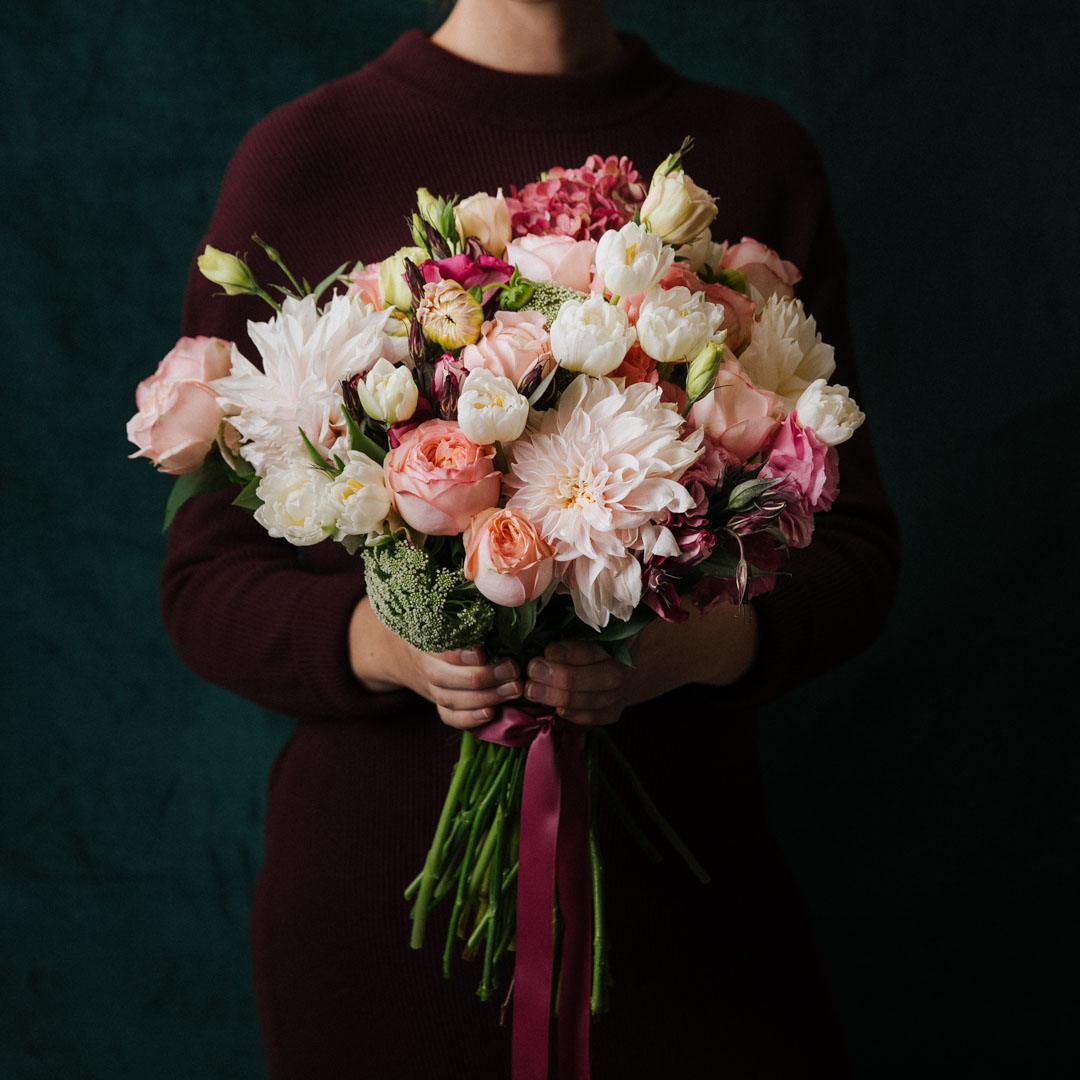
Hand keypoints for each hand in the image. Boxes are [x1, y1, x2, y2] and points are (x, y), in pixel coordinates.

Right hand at [349, 598, 522, 728]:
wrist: (400, 650)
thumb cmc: (434, 625)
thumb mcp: (439, 610)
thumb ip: (460, 605)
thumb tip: (492, 585)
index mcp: (425, 640)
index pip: (442, 651)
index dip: (462, 654)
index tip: (484, 651)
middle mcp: (425, 667)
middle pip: (452, 680)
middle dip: (486, 677)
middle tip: (514, 670)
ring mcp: (431, 689)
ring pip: (454, 701)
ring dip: (487, 698)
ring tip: (514, 689)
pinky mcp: (438, 705)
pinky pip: (450, 718)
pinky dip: (469, 720)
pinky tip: (492, 714)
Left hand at [523, 601, 758, 726]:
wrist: (689, 643)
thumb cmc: (648, 615)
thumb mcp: (629, 602)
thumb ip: (601, 599)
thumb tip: (559, 580)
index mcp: (631, 637)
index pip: (600, 651)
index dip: (572, 653)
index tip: (548, 649)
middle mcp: (632, 667)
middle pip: (597, 681)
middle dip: (561, 679)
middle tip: (532, 672)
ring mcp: (629, 688)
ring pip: (598, 701)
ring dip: (563, 699)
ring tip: (534, 691)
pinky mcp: (625, 702)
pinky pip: (606, 716)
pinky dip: (584, 717)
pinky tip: (561, 712)